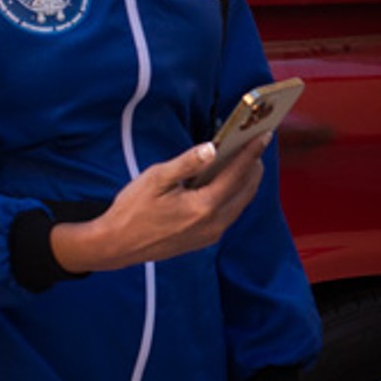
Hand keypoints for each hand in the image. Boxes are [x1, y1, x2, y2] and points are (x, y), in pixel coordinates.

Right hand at [50, 135, 267, 272]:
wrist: (116, 246)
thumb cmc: (132, 210)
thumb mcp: (156, 178)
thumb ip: (187, 163)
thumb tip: (212, 147)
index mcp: (202, 207)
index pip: (236, 174)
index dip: (251, 152)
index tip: (263, 135)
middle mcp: (213, 224)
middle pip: (246, 189)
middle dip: (253, 164)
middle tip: (255, 142)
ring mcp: (211, 234)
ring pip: (241, 202)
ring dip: (246, 180)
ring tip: (247, 157)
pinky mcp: (206, 239)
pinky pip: (230, 213)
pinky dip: (235, 194)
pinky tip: (229, 179)